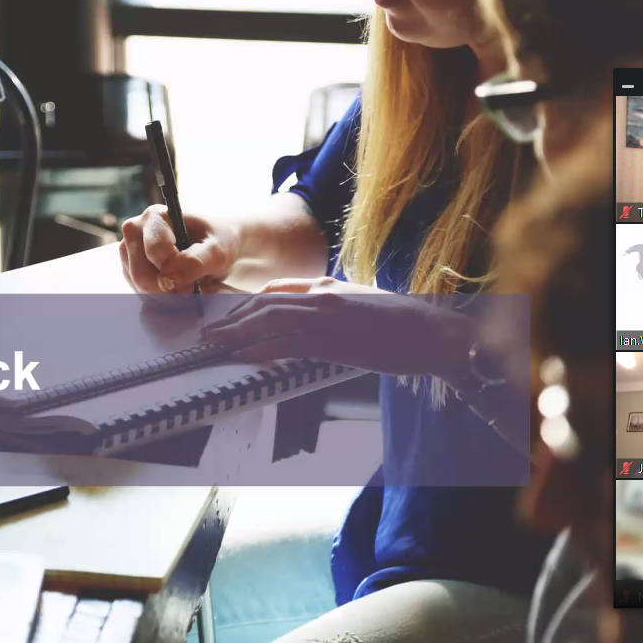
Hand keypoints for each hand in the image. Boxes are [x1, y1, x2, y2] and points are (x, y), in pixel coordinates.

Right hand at [119, 205, 240, 295]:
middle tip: (193, 291)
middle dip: (168, 290)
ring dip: (165, 297)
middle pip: (141, 273)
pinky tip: (177, 290)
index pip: (155, 251)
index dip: (175, 272)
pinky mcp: (130, 269)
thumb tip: (168, 281)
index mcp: (155, 217)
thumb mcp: (217, 251)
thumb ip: (195, 262)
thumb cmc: (217, 242)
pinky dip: (160, 299)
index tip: (196, 282)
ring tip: (187, 288)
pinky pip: (140, 293)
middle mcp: (136, 231)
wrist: (215, 247)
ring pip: (139, 286)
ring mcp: (129, 252)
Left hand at [198, 277, 475, 378]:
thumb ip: (334, 307)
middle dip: (232, 319)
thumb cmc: (404, 324)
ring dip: (235, 333)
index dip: (247, 305)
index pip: (276, 291)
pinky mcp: (333, 341)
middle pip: (264, 304)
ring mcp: (326, 317)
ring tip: (213, 343)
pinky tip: (240, 356)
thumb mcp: (361, 305)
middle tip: (209, 332)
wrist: (433, 332)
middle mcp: (323, 296)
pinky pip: (284, 344)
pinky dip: (257, 349)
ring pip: (268, 321)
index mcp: (329, 286)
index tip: (230, 318)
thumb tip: (313, 318)